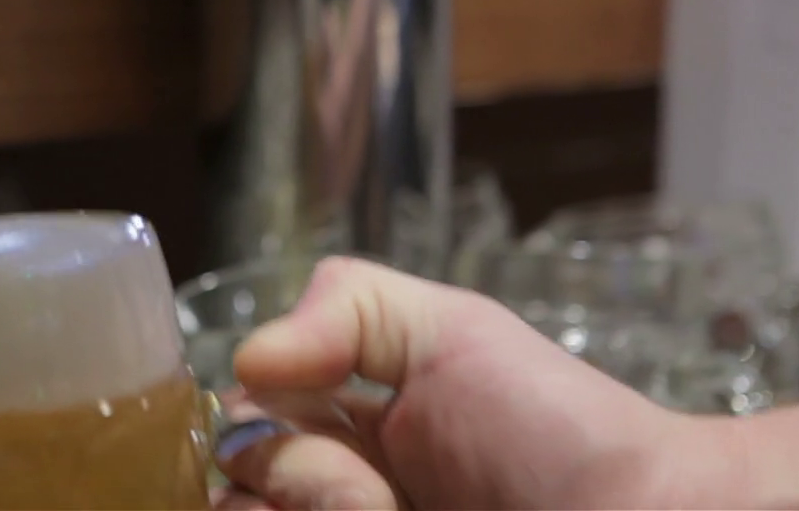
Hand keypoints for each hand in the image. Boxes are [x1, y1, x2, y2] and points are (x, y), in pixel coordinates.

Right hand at [217, 257, 718, 510]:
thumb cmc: (564, 431)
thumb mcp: (455, 331)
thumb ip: (344, 307)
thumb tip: (245, 358)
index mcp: (342, 436)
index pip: (238, 431)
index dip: (259, 426)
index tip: (326, 421)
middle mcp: (332, 501)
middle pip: (234, 497)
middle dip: (295, 480)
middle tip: (374, 493)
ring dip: (316, 509)